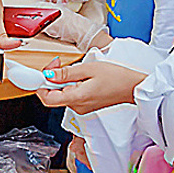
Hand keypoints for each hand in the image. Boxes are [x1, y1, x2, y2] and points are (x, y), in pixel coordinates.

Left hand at [29, 49, 147, 116]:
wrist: (133, 87)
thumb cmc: (117, 77)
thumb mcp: (89, 68)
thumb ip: (66, 72)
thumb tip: (49, 74)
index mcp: (77, 98)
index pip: (47, 99)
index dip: (40, 85)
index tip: (42, 73)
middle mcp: (77, 106)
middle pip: (54, 96)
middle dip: (52, 79)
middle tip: (59, 64)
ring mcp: (82, 108)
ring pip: (62, 95)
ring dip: (63, 81)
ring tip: (75, 70)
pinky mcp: (86, 106)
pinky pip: (72, 96)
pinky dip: (71, 85)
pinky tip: (81, 77)